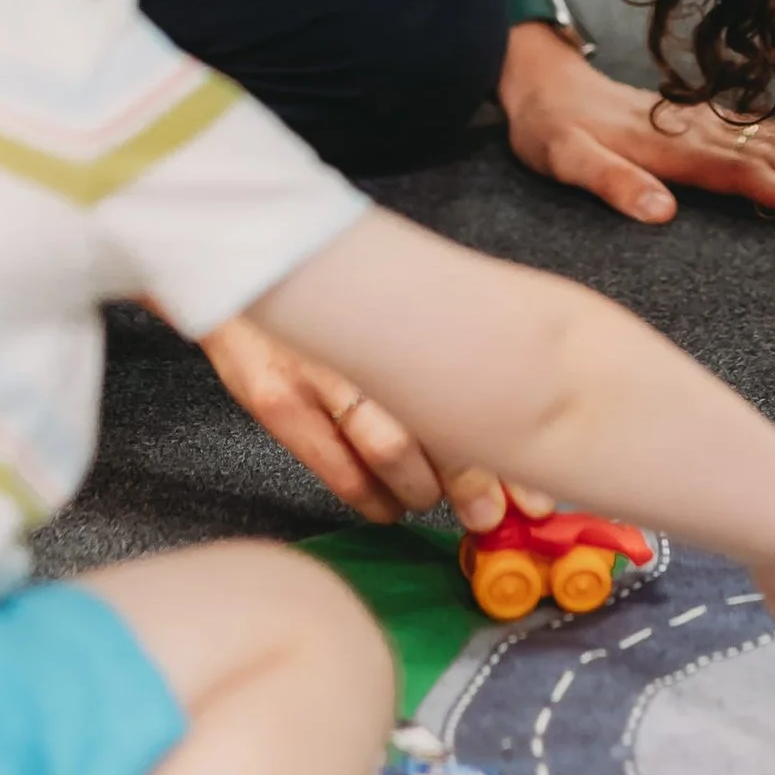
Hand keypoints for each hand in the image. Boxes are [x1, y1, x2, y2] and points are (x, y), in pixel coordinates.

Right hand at [199, 311, 526, 532]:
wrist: (244, 262)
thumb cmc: (332, 284)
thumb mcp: (389, 298)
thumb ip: (437, 343)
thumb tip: (502, 410)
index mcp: (403, 311)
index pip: (469, 389)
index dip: (503, 446)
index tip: (530, 490)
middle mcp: (363, 339)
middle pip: (434, 421)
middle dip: (470, 480)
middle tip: (487, 512)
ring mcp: (314, 369)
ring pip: (389, 448)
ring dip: (422, 488)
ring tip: (428, 496)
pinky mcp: (273, 397)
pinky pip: (333, 467)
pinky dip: (370, 497)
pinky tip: (386, 504)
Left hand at [499, 26, 774, 231]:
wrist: (544, 80)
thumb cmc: (551, 129)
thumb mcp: (564, 159)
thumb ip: (611, 183)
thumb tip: (659, 213)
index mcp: (672, 145)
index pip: (741, 172)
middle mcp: (699, 129)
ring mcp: (707, 121)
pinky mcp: (707, 119)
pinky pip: (770, 129)